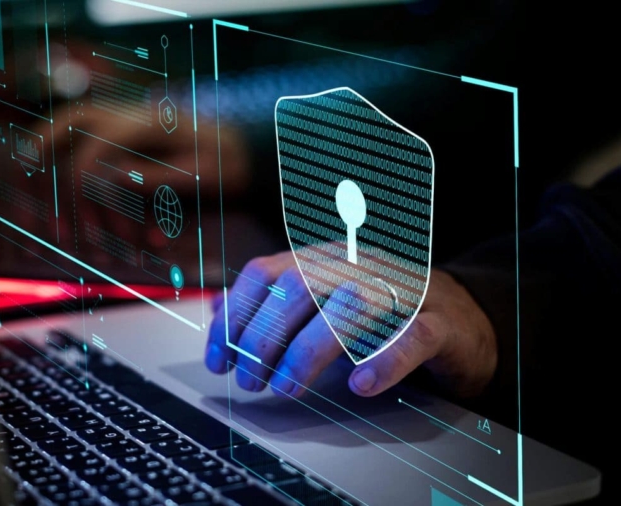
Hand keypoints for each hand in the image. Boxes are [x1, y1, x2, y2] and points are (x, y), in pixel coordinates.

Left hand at [205, 251, 496, 397]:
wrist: (464, 317)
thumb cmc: (382, 315)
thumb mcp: (319, 303)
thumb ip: (270, 306)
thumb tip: (214, 313)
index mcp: (324, 258)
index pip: (266, 273)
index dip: (234, 316)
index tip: (217, 360)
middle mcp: (359, 264)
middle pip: (299, 287)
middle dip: (263, 337)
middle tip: (249, 381)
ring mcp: (404, 289)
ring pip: (350, 306)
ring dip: (308, 350)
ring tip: (286, 388)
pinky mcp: (442, 322)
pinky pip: (414, 336)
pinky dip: (384, 361)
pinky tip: (359, 386)